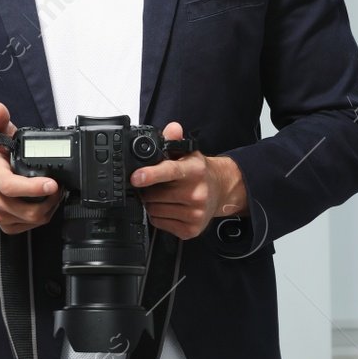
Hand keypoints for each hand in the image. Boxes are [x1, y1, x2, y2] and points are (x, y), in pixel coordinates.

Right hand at [0, 101, 63, 234]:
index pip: (10, 186)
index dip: (33, 187)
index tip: (52, 183)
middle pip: (25, 209)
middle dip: (49, 201)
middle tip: (61, 188)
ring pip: (30, 220)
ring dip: (48, 209)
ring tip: (56, 194)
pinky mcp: (5, 224)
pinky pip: (28, 227)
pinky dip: (41, 218)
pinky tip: (45, 204)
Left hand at [130, 122, 248, 239]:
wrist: (221, 191)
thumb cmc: (200, 173)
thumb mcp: (189, 153)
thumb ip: (174, 140)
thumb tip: (172, 128)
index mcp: (195, 171)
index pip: (170, 171)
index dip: (150, 174)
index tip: (136, 177)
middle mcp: (197, 193)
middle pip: (154, 194)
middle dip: (149, 189)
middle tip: (156, 185)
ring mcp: (195, 214)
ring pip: (154, 210)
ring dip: (152, 203)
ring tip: (164, 195)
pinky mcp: (191, 230)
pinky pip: (159, 223)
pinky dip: (158, 215)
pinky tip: (169, 207)